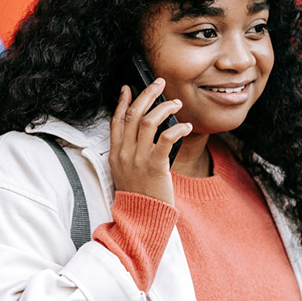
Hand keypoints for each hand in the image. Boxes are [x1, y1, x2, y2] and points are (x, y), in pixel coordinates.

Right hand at [109, 80, 192, 205]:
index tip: (128, 88)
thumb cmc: (138, 194)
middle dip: (147, 94)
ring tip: (176, 103)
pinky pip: (166, 139)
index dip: (122, 101)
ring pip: (148, 121)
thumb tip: (142, 133)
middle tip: (159, 84)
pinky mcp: (155, 166)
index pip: (117, 120)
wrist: (141, 216)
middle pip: (133, 114)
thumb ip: (128, 152)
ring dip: (164, 107)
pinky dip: (177, 128)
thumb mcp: (124, 172)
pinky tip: (185, 125)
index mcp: (115, 153)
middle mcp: (124, 153)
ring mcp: (138, 159)